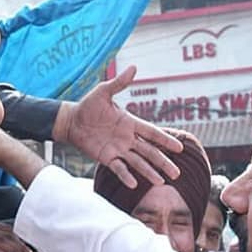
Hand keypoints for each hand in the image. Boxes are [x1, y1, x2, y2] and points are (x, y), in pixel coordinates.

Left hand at [54, 65, 182, 188]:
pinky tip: (134, 184)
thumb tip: (134, 67)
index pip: (152, 133)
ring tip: (161, 183)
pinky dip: (126, 176)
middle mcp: (128, 138)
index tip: (179, 148)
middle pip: (149, 152)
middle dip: (163, 162)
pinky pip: (118, 168)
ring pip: (137, 163)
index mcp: (130, 123)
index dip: (165, 140)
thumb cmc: (89, 105)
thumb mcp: (103, 92)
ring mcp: (118, 150)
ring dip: (149, 172)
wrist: (72, 121)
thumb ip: (119, 83)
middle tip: (177, 174)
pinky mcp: (106, 158)